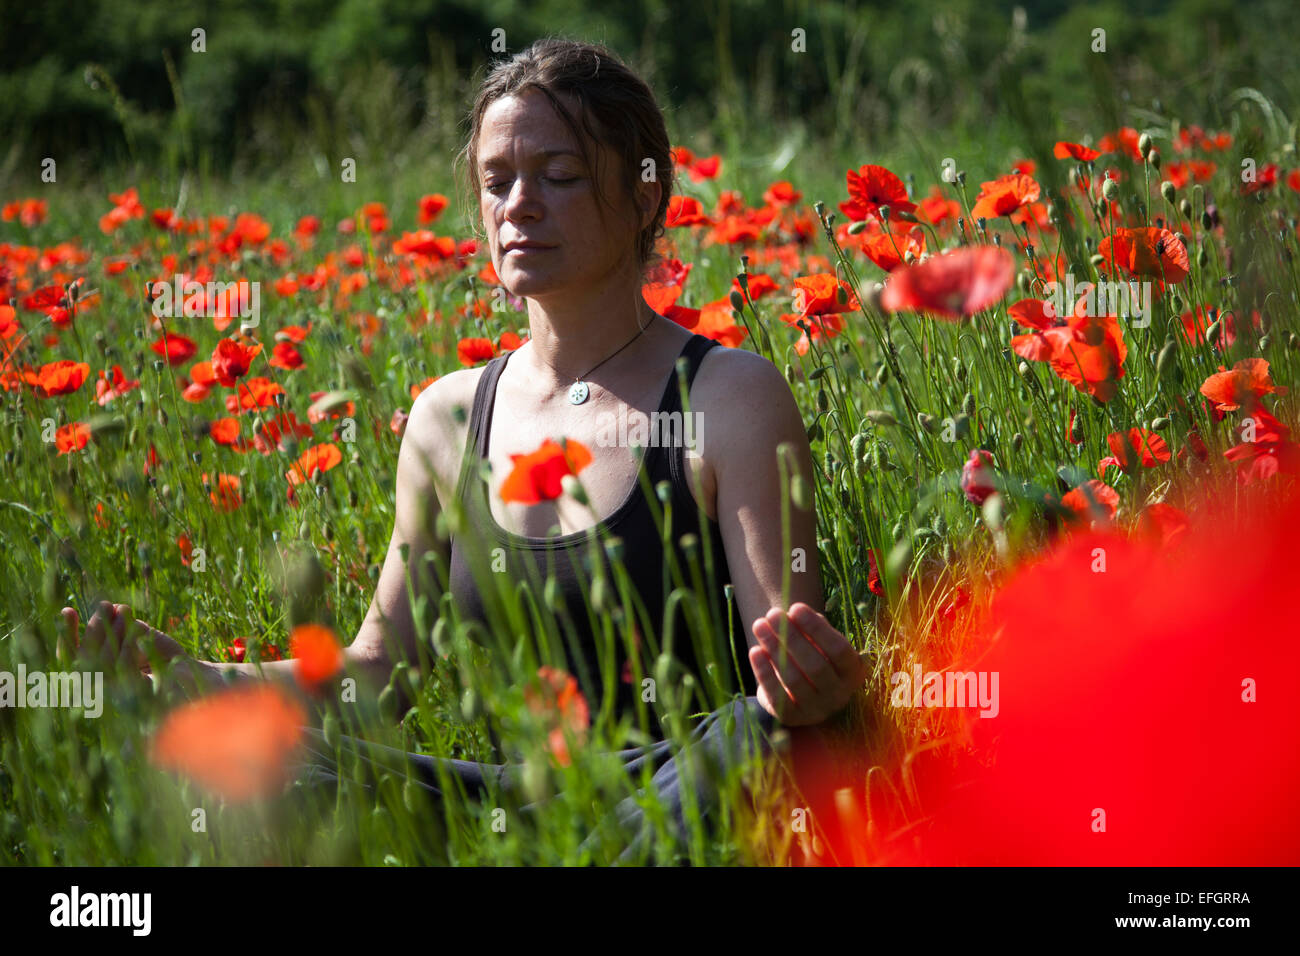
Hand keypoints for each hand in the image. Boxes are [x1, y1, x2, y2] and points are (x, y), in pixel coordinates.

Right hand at [61, 602, 212, 696]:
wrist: (195, 674)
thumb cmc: (161, 654)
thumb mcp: (136, 634)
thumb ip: (119, 624)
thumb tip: (109, 607)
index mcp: (96, 674)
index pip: (71, 657)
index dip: (67, 634)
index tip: (67, 609)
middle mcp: (103, 689)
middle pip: (85, 659)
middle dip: (95, 628)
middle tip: (105, 605)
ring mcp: (120, 695)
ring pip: (104, 663)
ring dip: (113, 632)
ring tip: (125, 609)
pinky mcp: (140, 695)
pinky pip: (126, 669)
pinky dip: (130, 645)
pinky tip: (139, 627)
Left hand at [748, 602, 868, 726]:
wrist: (797, 689)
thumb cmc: (811, 655)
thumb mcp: (818, 641)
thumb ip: (812, 628)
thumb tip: (794, 615)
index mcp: (853, 672)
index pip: (839, 650)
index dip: (817, 629)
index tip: (795, 607)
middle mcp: (839, 695)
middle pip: (816, 665)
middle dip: (792, 636)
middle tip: (773, 613)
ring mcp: (816, 710)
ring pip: (794, 680)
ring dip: (775, 649)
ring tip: (759, 625)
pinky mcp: (792, 718)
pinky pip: (777, 696)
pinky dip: (764, 672)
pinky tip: (755, 651)